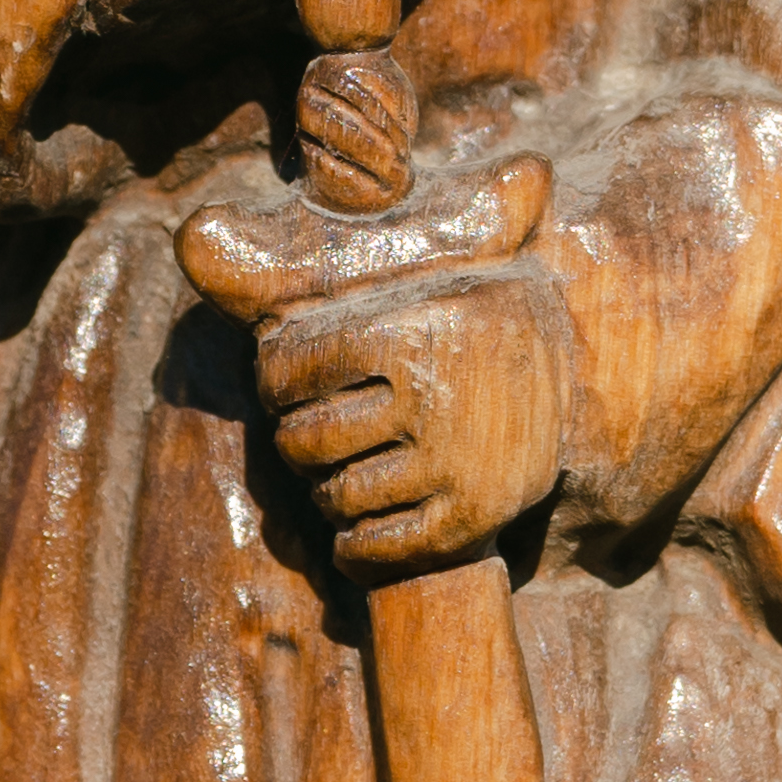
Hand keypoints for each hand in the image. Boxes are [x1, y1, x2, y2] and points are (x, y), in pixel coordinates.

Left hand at [246, 254, 581, 577]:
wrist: (586, 370)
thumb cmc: (482, 317)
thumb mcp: (426, 274)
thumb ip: (325, 266)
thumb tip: (196, 234)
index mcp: (405, 333)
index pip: (288, 370)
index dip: (277, 380)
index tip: (290, 382)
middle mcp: (426, 399)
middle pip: (304, 441)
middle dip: (300, 440)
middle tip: (323, 430)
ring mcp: (449, 465)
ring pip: (337, 498)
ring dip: (331, 493)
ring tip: (351, 471)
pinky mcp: (467, 521)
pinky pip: (375, 546)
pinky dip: (355, 544)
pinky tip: (363, 524)